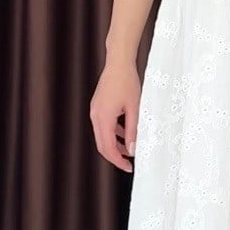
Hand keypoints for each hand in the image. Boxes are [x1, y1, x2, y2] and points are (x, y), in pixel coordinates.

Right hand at [90, 57, 140, 171]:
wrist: (118, 62)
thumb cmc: (128, 82)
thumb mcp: (134, 108)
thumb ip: (133, 130)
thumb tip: (132, 149)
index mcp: (103, 118)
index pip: (108, 148)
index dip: (118, 160)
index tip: (129, 167)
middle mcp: (95, 116)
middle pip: (102, 145)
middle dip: (115, 156)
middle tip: (128, 163)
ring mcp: (95, 111)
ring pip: (102, 136)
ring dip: (115, 145)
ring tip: (130, 149)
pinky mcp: (98, 106)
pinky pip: (103, 125)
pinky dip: (113, 133)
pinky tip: (126, 132)